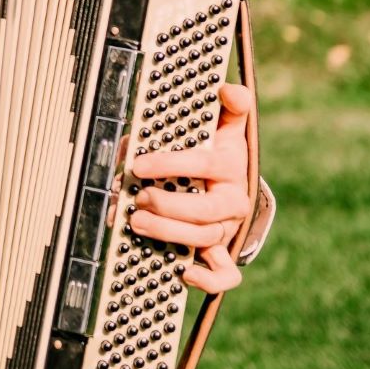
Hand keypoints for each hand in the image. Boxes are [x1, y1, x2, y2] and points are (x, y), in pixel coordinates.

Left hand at [127, 82, 252, 293]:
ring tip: (136, 222)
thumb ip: (228, 105)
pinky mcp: (222, 251)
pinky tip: (182, 271)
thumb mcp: (224, 125)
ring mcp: (228, 228)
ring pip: (204, 238)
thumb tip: (228, 89)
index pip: (204, 164)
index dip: (171, 164)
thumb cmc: (218, 149)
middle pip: (203, 211)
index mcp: (232, 165)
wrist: (233, 182)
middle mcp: (233, 200)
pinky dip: (207, 279)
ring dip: (168, 233)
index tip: (139, 164)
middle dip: (167, 206)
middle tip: (138, 200)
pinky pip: (226, 275)